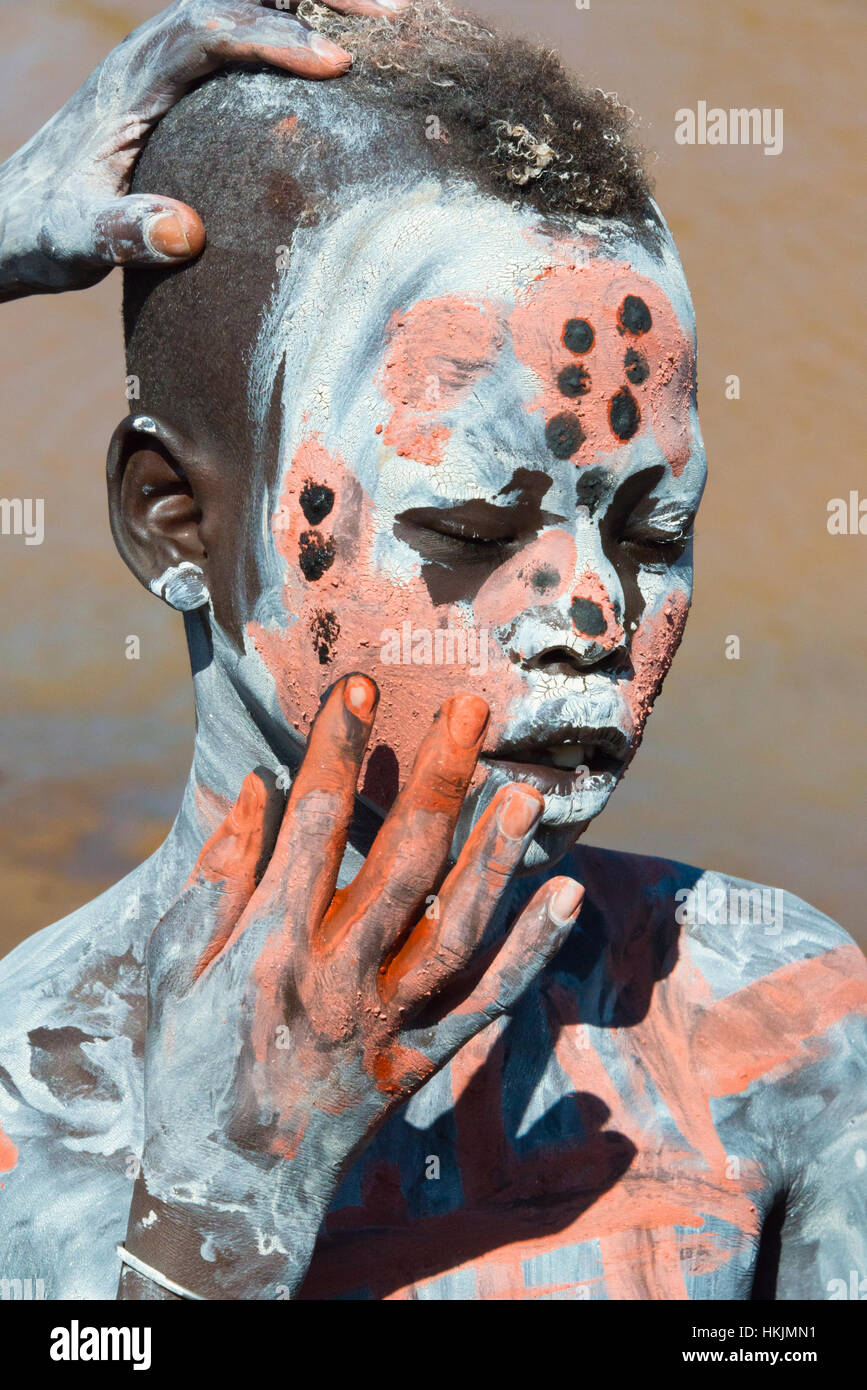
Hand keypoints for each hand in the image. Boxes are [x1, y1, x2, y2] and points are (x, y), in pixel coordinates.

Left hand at [0, 0, 407, 299]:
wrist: (17, 214)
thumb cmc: (49, 228)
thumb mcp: (80, 240)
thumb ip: (124, 232)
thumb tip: (184, 232)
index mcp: (134, 77)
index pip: (210, 30)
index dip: (274, 38)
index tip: (337, 65)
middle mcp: (153, 51)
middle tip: (390, 15)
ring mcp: (171, 58)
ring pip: (250, 1)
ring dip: (314, 2)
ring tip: (388, 23)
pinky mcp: (185, 78)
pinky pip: (248, 30)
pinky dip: (298, 28)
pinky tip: (345, 58)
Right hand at [123, 676, 582, 1298]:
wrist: (223, 1184)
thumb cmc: (190, 1059)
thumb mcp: (176, 965)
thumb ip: (217, 876)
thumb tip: (258, 787)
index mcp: (270, 944)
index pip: (312, 826)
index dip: (337, 750)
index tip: (363, 688)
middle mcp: (336, 978)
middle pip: (400, 865)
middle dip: (437, 780)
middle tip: (473, 712)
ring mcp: (386, 1022)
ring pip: (455, 928)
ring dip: (495, 857)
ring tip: (528, 789)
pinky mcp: (420, 1060)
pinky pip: (485, 1002)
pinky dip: (530, 953)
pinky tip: (567, 895)